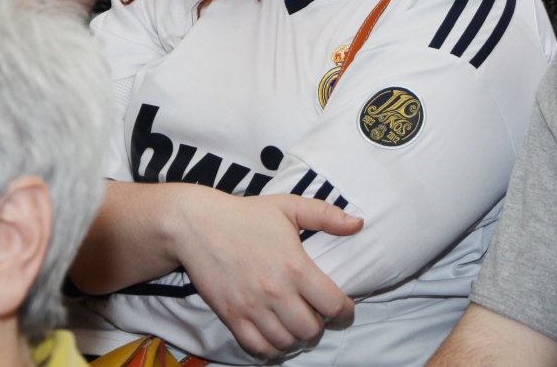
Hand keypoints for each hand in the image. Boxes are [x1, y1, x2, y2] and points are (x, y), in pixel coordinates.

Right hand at [173, 189, 363, 357]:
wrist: (198, 226)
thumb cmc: (247, 214)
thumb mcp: (290, 206)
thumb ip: (326, 215)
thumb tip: (358, 224)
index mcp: (295, 266)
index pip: (332, 305)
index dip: (345, 310)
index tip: (344, 307)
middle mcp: (276, 292)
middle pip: (311, 330)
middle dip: (320, 325)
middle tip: (317, 314)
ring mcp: (252, 308)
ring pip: (286, 342)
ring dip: (297, 337)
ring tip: (297, 323)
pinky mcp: (231, 317)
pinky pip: (258, 349)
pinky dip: (272, 348)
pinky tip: (276, 334)